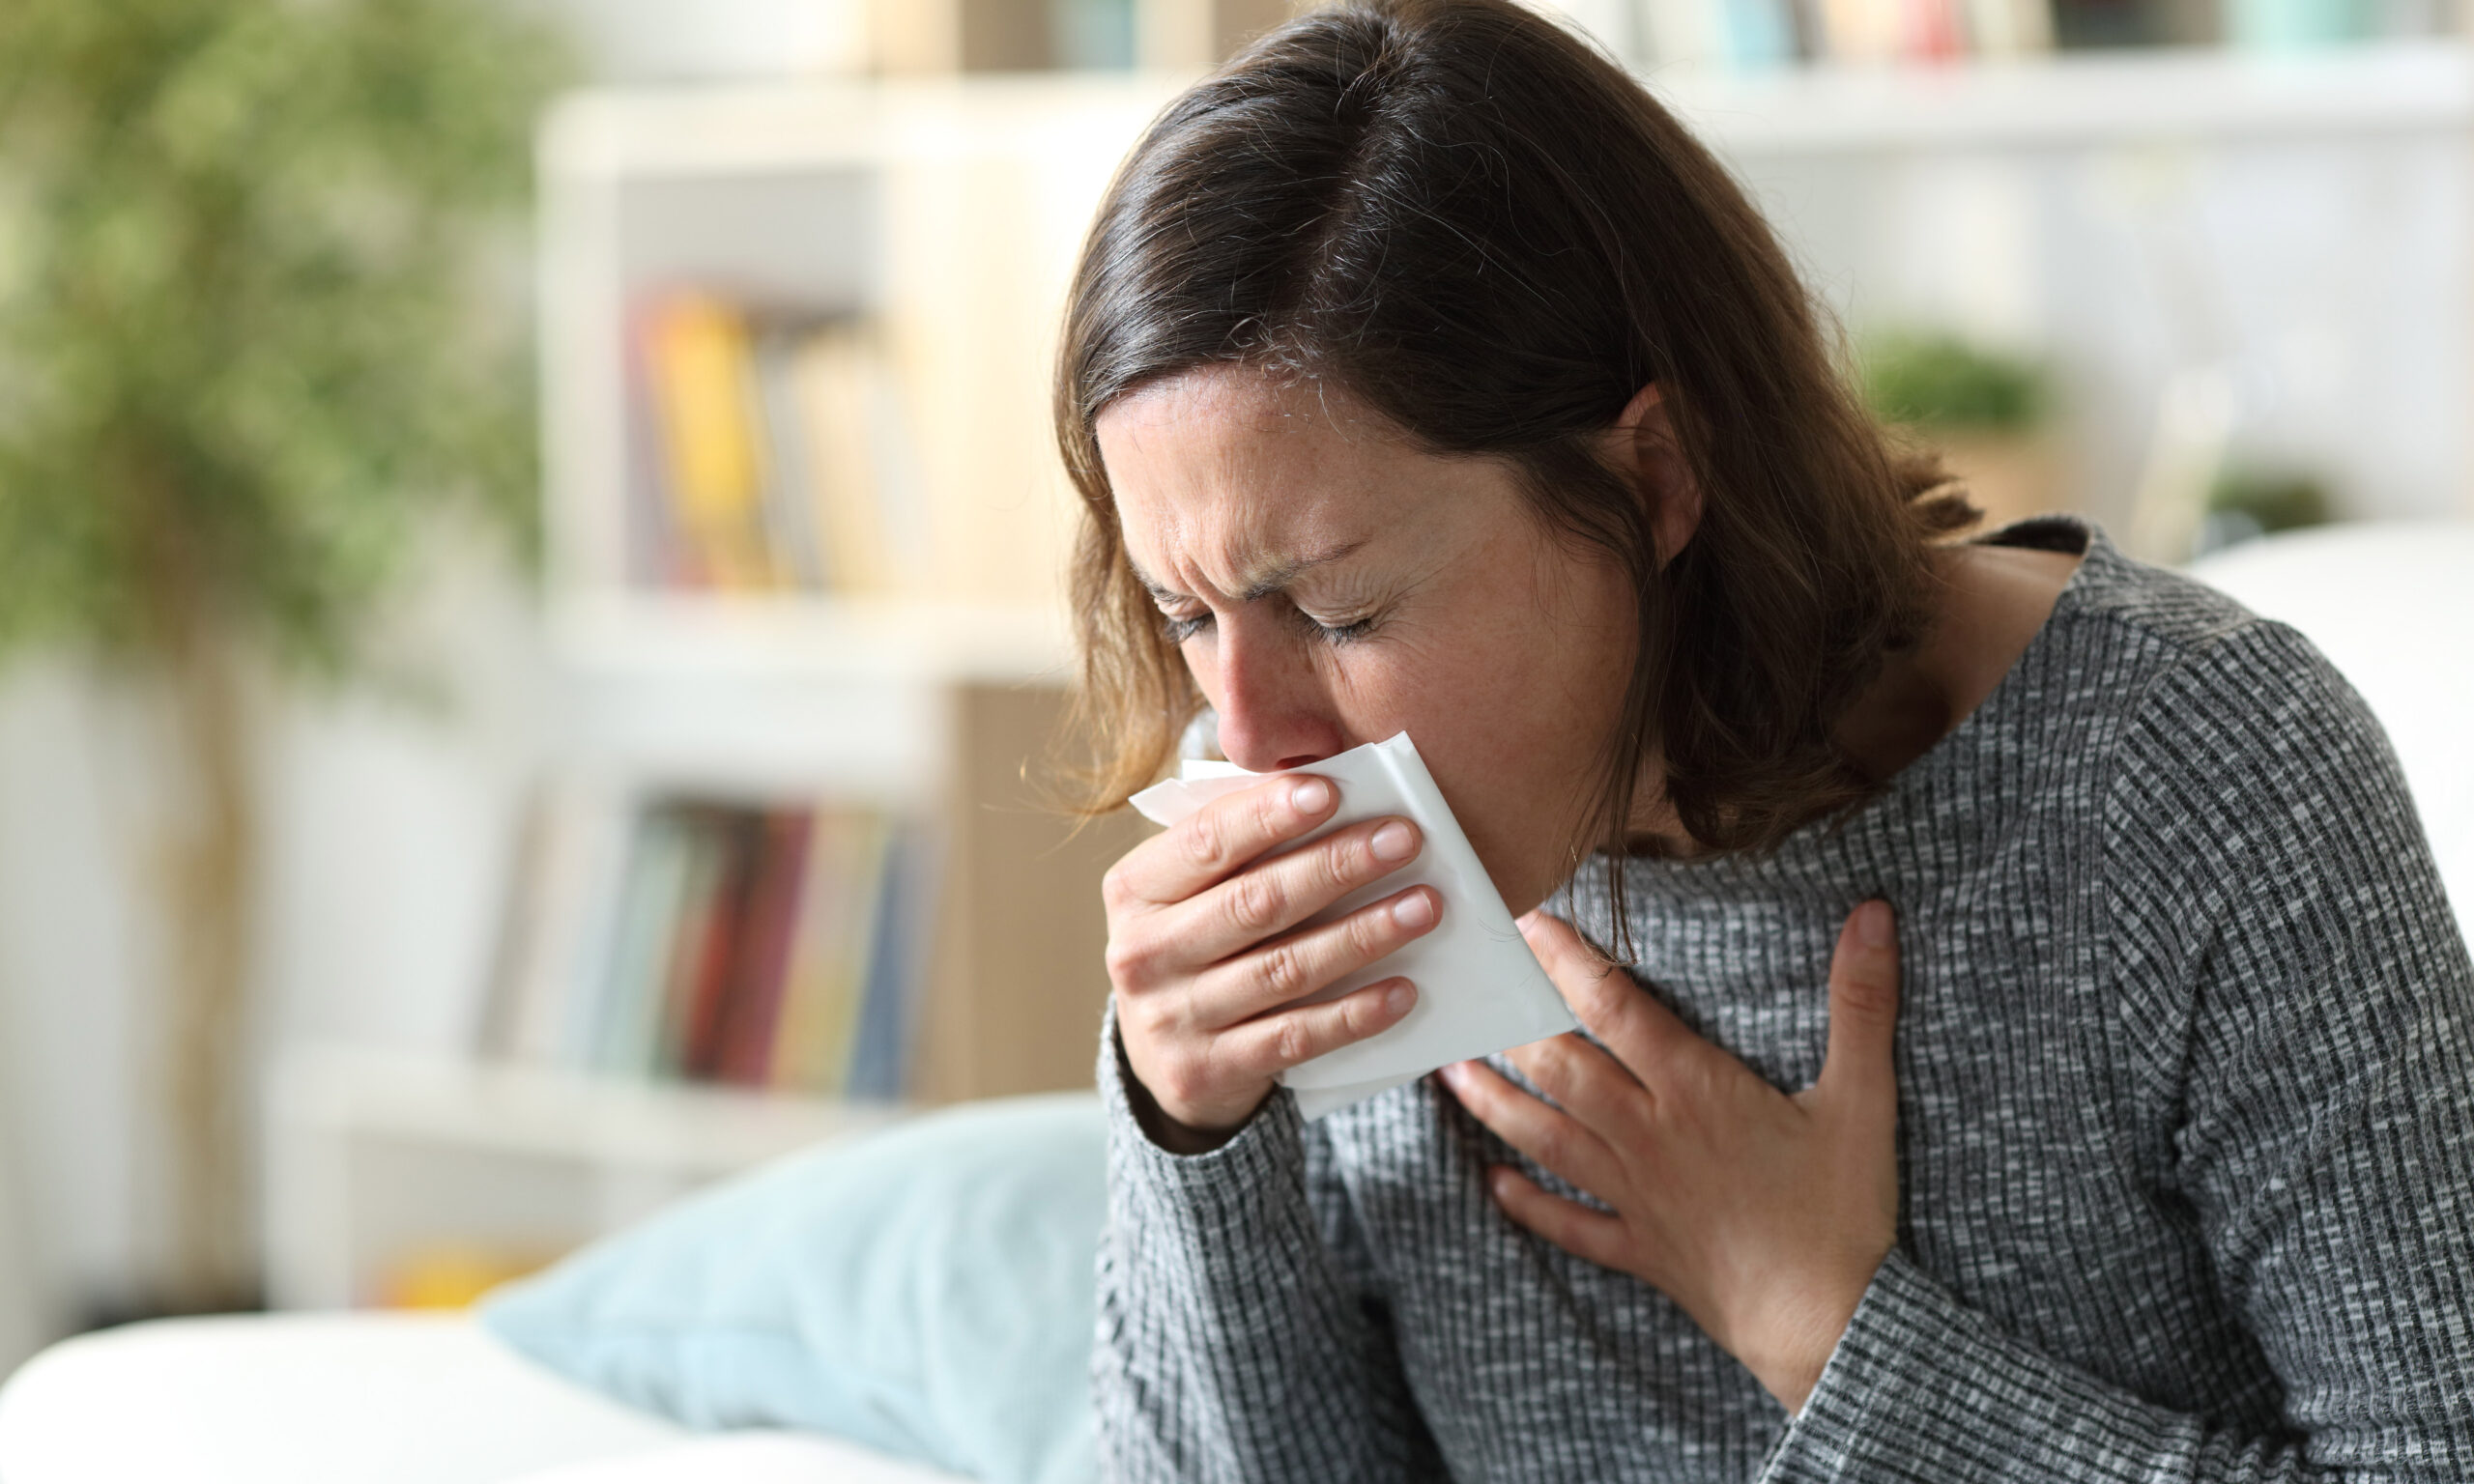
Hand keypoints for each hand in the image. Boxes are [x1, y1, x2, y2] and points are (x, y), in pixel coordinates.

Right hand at [1105, 774, 1439, 1149]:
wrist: (1159, 1055)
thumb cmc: (1195, 941)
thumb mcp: (1190, 890)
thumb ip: (1239, 843)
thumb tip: (1328, 790)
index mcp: (1135, 889)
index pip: (1205, 840)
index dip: (1267, 814)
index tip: (1331, 791)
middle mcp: (1142, 953)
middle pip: (1255, 902)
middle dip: (1337, 865)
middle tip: (1404, 839)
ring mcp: (1171, 1018)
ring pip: (1284, 969)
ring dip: (1363, 935)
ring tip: (1423, 907)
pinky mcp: (1206, 1071)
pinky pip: (1295, 1037)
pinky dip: (1353, 1013)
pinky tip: (1402, 989)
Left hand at [1440, 901, 1901, 1413]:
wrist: (1828, 1325)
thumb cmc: (1844, 1212)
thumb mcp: (1863, 1099)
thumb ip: (1862, 1002)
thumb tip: (1873, 914)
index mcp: (1694, 1091)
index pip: (1614, 1008)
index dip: (1567, 961)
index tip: (1527, 923)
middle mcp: (1648, 1135)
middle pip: (1560, 1068)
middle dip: (1512, 1023)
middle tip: (1471, 987)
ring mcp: (1636, 1194)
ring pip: (1546, 1138)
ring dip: (1494, 1102)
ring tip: (1450, 1071)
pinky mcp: (1639, 1248)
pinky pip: (1569, 1224)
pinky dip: (1529, 1203)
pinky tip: (1494, 1183)